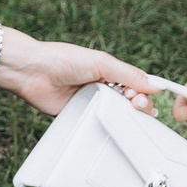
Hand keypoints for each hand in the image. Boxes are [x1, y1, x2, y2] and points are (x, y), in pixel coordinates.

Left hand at [0, 35, 156, 116]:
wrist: (32, 72)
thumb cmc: (62, 59)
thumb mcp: (101, 63)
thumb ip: (128, 74)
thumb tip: (153, 84)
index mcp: (109, 72)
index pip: (135, 85)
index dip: (143, 93)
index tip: (145, 98)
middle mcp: (101, 87)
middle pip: (128, 102)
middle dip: (137, 105)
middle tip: (136, 105)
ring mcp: (90, 102)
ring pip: (114, 115)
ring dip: (123, 117)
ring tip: (125, 114)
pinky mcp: (78, 115)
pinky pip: (96, 124)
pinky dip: (104, 126)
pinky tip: (110, 127)